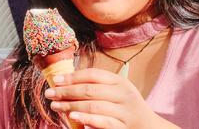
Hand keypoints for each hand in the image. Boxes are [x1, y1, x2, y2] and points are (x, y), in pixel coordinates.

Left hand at [44, 68, 176, 128]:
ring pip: (94, 106)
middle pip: (90, 90)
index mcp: (120, 82)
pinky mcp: (124, 127)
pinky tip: (73, 117)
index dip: (73, 76)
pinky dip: (86, 119)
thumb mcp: (115, 92)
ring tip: (55, 106)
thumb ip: (96, 86)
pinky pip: (103, 122)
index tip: (55, 80)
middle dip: (67, 92)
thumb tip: (64, 82)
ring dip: (71, 106)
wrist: (148, 127)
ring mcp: (125, 111)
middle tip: (49, 94)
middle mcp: (123, 94)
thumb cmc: (125, 107)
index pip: (93, 75)